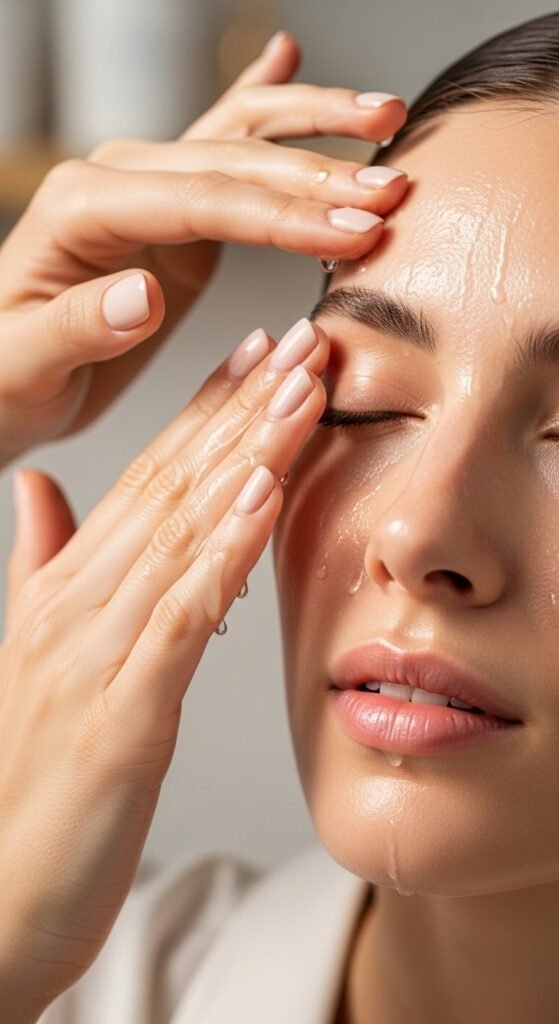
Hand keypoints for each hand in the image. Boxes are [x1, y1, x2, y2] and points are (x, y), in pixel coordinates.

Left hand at [0, 30, 407, 463]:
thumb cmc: (5, 376)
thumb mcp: (22, 365)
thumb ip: (77, 327)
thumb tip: (141, 292)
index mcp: (80, 209)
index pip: (201, 199)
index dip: (282, 213)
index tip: (351, 229)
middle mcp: (115, 181)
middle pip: (233, 160)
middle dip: (319, 173)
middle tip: (394, 192)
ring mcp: (145, 190)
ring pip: (239, 136)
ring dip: (314, 128)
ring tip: (387, 119)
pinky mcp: (167, 211)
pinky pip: (220, 143)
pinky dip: (260, 100)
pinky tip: (287, 56)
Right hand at [0, 317, 327, 1021]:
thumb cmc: (31, 785)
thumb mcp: (38, 659)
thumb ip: (44, 567)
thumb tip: (44, 492)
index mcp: (67, 592)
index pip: (146, 480)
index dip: (204, 412)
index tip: (256, 356)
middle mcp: (77, 606)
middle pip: (171, 486)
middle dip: (240, 409)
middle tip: (298, 344)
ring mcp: (95, 653)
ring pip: (180, 532)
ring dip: (246, 455)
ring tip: (298, 392)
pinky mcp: (121, 711)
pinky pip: (179, 613)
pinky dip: (222, 549)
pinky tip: (261, 496)